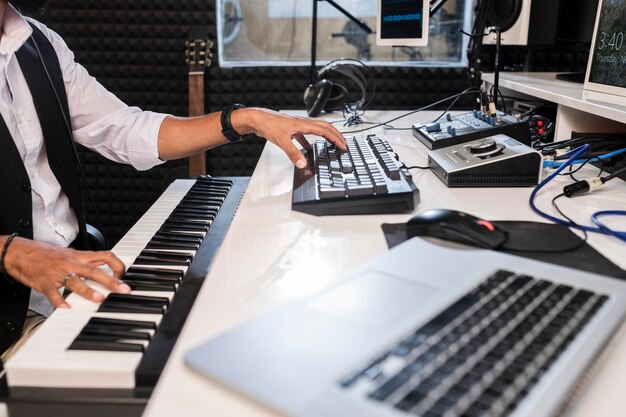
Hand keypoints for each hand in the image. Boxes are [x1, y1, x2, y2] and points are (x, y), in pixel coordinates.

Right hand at [3, 237, 128, 307]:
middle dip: (111, 281)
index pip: (105, 256)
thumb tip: (102, 264)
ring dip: (88, 290)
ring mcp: (58, 273)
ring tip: (99, 298)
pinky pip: (53, 293)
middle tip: (123, 290)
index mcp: (79, 256)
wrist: (19, 252)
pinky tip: (66, 309)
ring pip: (75, 281)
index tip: (124, 276)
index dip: (117, 265)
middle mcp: (71, 263)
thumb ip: (85, 260)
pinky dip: (60, 301)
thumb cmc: (45, 254)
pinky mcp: (45, 282)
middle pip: (94, 271)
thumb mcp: (69, 253)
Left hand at [236, 108, 345, 168]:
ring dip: (326, 136)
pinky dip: (310, 141)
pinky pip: (305, 135)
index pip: (325, 131)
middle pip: (325, 127)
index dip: (336, 138)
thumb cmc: (268, 125)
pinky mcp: (292, 129)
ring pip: (317, 130)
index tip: (342, 146)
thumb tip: (302, 163)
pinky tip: (308, 149)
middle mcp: (303, 123)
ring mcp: (298, 126)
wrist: (257, 119)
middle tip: (343, 144)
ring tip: (331, 144)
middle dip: (336, 135)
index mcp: (304, 124)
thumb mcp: (282, 141)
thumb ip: (293, 153)